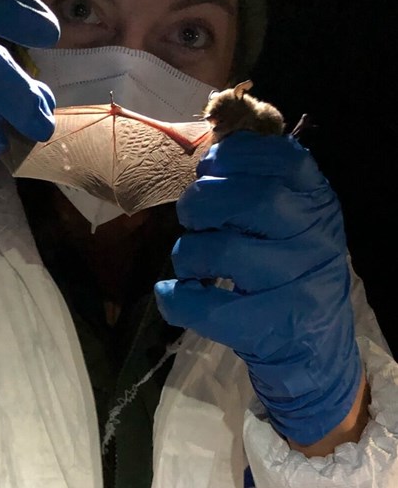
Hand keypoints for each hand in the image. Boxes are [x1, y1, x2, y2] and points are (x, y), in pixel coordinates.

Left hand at [154, 131, 361, 445]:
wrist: (314, 346)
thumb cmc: (284, 267)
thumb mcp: (284, 217)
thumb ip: (255, 181)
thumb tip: (208, 141)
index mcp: (314, 198)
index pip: (278, 157)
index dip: (230, 158)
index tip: (207, 169)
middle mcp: (314, 234)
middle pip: (248, 199)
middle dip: (201, 202)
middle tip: (192, 216)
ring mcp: (298, 282)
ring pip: (223, 252)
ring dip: (188, 254)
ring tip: (191, 262)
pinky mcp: (274, 325)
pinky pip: (208, 306)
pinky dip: (177, 299)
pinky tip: (172, 293)